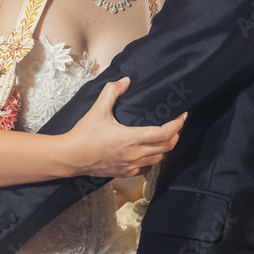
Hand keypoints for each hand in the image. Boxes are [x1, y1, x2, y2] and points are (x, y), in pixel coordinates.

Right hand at [61, 77, 185, 177]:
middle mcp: (135, 154)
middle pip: (167, 147)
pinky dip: (154, 159)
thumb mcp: (98, 109)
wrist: (71, 157)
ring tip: (167, 136)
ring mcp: (131, 166)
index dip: (177, 124)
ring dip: (167, 148)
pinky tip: (151, 151)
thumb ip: (112, 91)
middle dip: (176, 134)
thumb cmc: (84, 134)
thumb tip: (125, 80)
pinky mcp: (125, 173)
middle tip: (177, 123)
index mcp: (132, 138)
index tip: (182, 115)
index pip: (164, 133)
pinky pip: (147, 168)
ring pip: (160, 159)